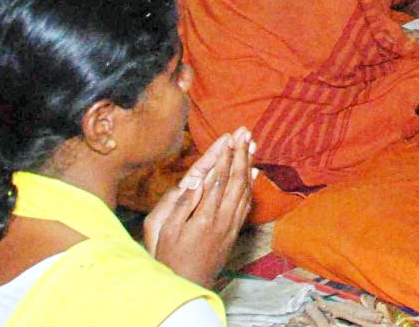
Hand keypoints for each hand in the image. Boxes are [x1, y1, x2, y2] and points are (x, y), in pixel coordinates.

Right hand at [143, 128, 254, 288]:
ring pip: (244, 190)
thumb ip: (180, 205)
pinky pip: (246, 204)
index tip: (229, 137)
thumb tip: (194, 180)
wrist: (187, 285)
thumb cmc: (168, 258)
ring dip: (249, 164)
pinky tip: (254, 172)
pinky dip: (251, 185)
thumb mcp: (164, 232)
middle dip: (241, 153)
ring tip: (252, 144)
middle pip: (236, 180)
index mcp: (203, 217)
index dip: (224, 156)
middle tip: (245, 132)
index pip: (218, 179)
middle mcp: (222, 219)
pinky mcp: (234, 232)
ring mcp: (231, 226)